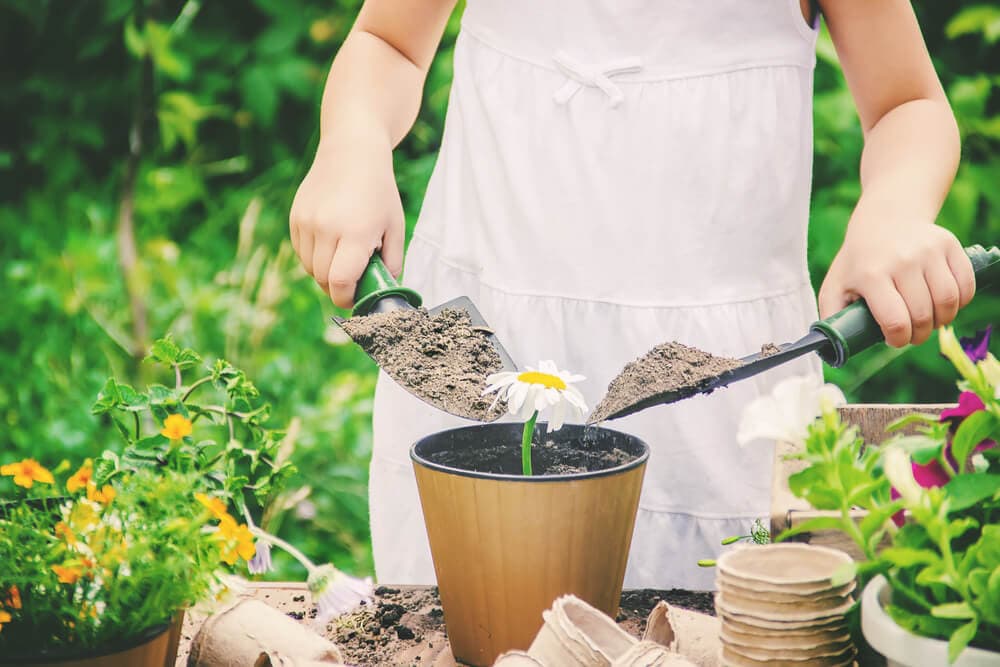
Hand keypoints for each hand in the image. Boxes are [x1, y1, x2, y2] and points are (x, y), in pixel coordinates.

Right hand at [289, 135, 404, 307]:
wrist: (352, 152)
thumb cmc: (379, 192)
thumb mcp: (395, 227)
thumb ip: (392, 263)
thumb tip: (384, 291)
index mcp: (355, 233)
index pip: (340, 282)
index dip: (347, 299)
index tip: (355, 299)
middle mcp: (327, 228)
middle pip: (323, 279)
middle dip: (338, 288)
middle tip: (353, 280)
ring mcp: (307, 222)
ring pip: (310, 268)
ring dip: (325, 272)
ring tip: (343, 256)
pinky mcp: (295, 217)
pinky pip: (301, 252)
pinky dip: (314, 256)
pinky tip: (330, 242)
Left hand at [818, 218, 974, 347]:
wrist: (884, 220)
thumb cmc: (858, 262)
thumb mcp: (835, 286)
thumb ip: (831, 317)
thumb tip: (831, 347)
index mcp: (871, 274)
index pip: (895, 321)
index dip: (898, 340)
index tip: (894, 340)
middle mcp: (901, 261)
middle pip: (923, 315)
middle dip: (919, 335)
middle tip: (913, 335)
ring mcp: (928, 251)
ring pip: (948, 302)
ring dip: (942, 320)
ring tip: (930, 321)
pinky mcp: (949, 245)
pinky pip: (966, 284)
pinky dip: (961, 302)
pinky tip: (945, 304)